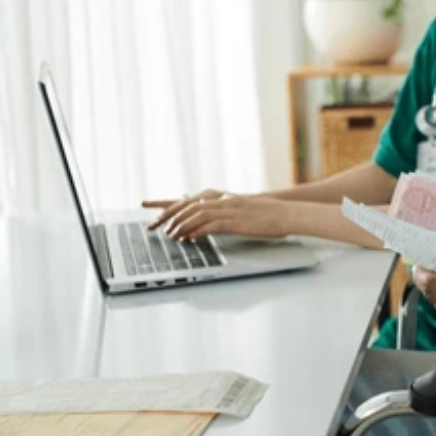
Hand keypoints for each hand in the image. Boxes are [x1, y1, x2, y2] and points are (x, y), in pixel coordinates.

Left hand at [143, 192, 294, 240]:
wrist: (288, 213)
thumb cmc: (268, 214)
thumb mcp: (242, 210)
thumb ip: (224, 214)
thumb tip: (206, 225)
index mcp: (222, 197)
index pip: (188, 199)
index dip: (167, 203)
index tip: (148, 206)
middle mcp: (223, 200)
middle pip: (188, 205)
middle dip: (167, 215)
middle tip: (152, 225)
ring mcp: (229, 209)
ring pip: (196, 214)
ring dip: (180, 225)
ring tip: (169, 235)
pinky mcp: (236, 221)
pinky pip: (211, 225)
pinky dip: (197, 231)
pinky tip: (188, 238)